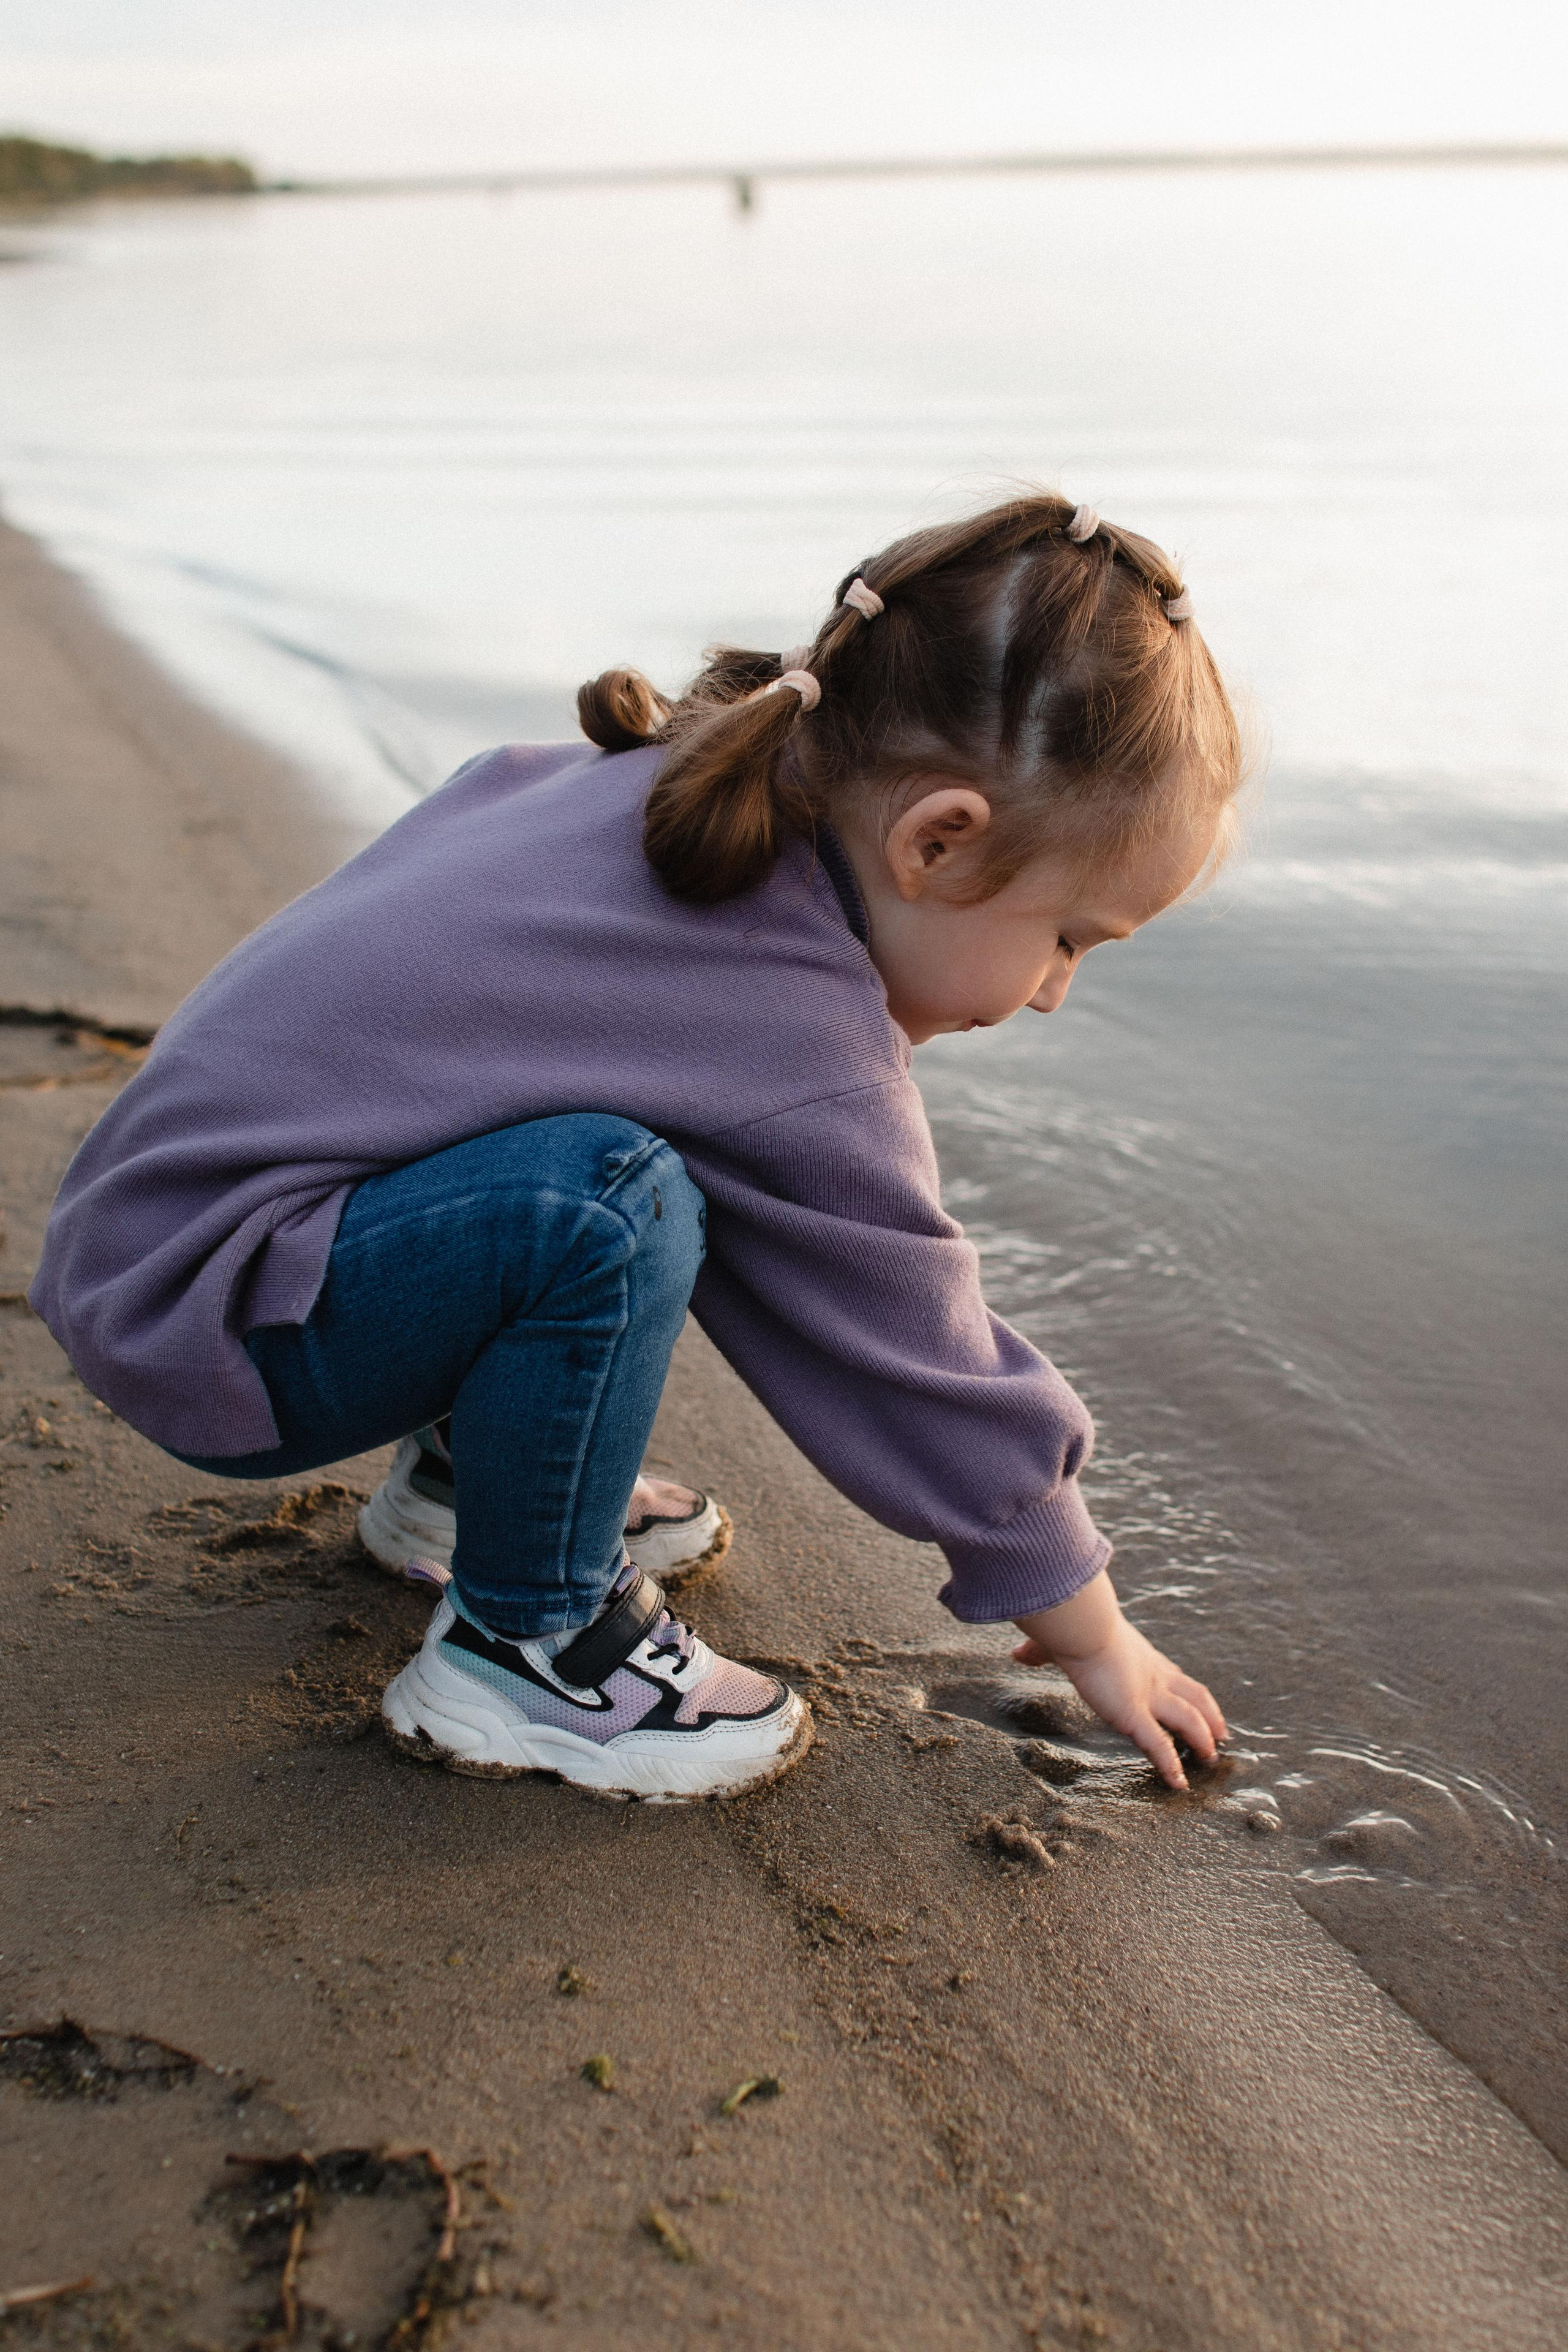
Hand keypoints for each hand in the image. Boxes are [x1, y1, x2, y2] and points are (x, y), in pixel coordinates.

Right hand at [1012, 1570, 1226, 1790]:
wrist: (1081, 1627)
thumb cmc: (1073, 1629)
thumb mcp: (1061, 1643)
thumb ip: (1041, 1653)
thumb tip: (1017, 1654)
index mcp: (1142, 1659)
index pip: (1176, 1679)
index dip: (1192, 1695)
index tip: (1204, 1707)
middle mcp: (1153, 1677)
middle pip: (1195, 1698)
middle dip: (1210, 1718)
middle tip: (1221, 1736)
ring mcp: (1148, 1697)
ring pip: (1188, 1722)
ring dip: (1202, 1740)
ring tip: (1209, 1759)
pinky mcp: (1135, 1715)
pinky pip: (1159, 1746)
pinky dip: (1171, 1765)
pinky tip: (1178, 1783)